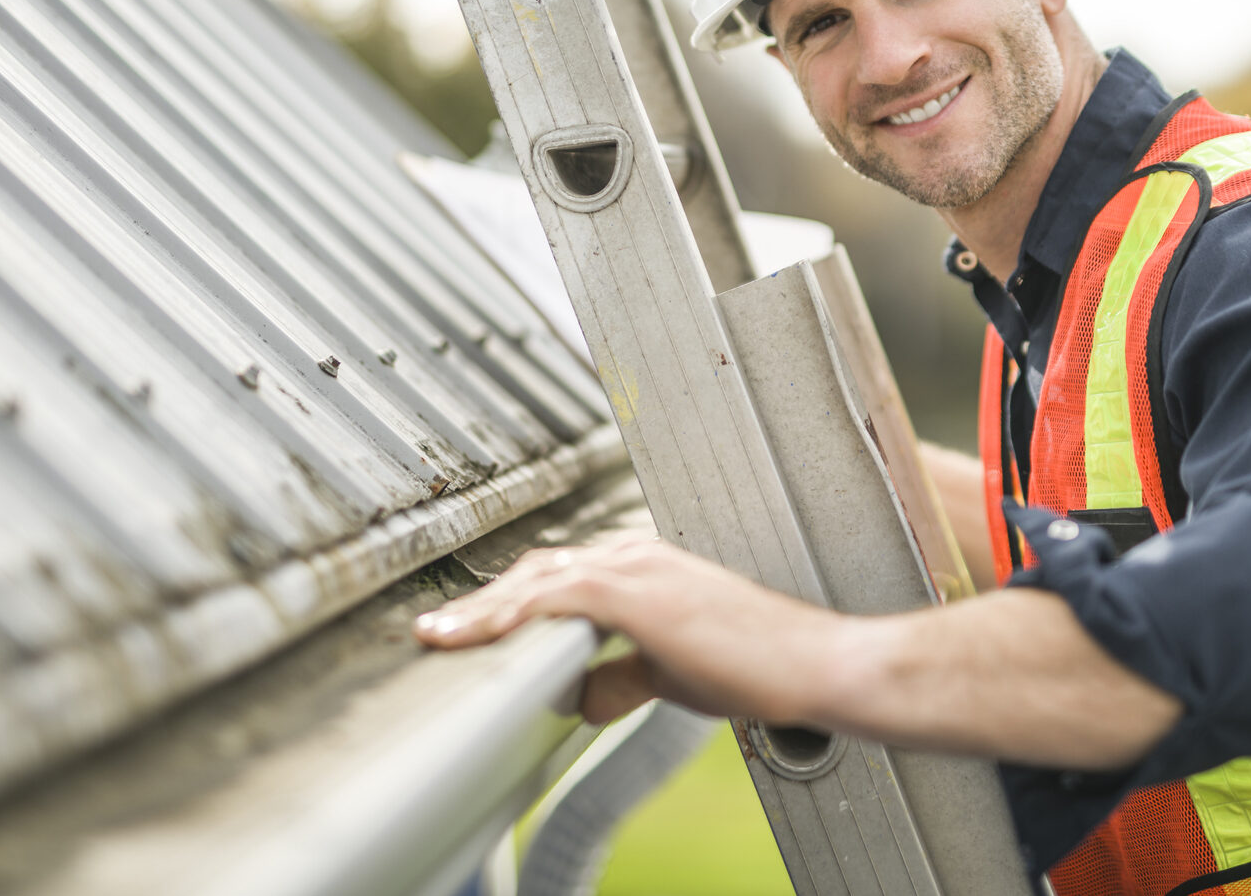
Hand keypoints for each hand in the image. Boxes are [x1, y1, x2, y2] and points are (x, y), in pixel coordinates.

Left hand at [415, 534, 844, 726]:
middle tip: (438, 632)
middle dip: (483, 601)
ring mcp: (637, 569)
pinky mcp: (638, 593)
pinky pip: (556, 598)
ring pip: (537, 579)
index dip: (509, 599)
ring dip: (484, 609)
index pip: (559, 576)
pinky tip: (483, 636)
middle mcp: (635, 556)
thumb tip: (582, 694)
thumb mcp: (675, 673)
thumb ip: (626, 675)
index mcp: (645, 567)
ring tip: (441, 637)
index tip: (471, 626)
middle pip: (537, 570)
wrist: (812, 666)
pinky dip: (513, 614)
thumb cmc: (761, 667)